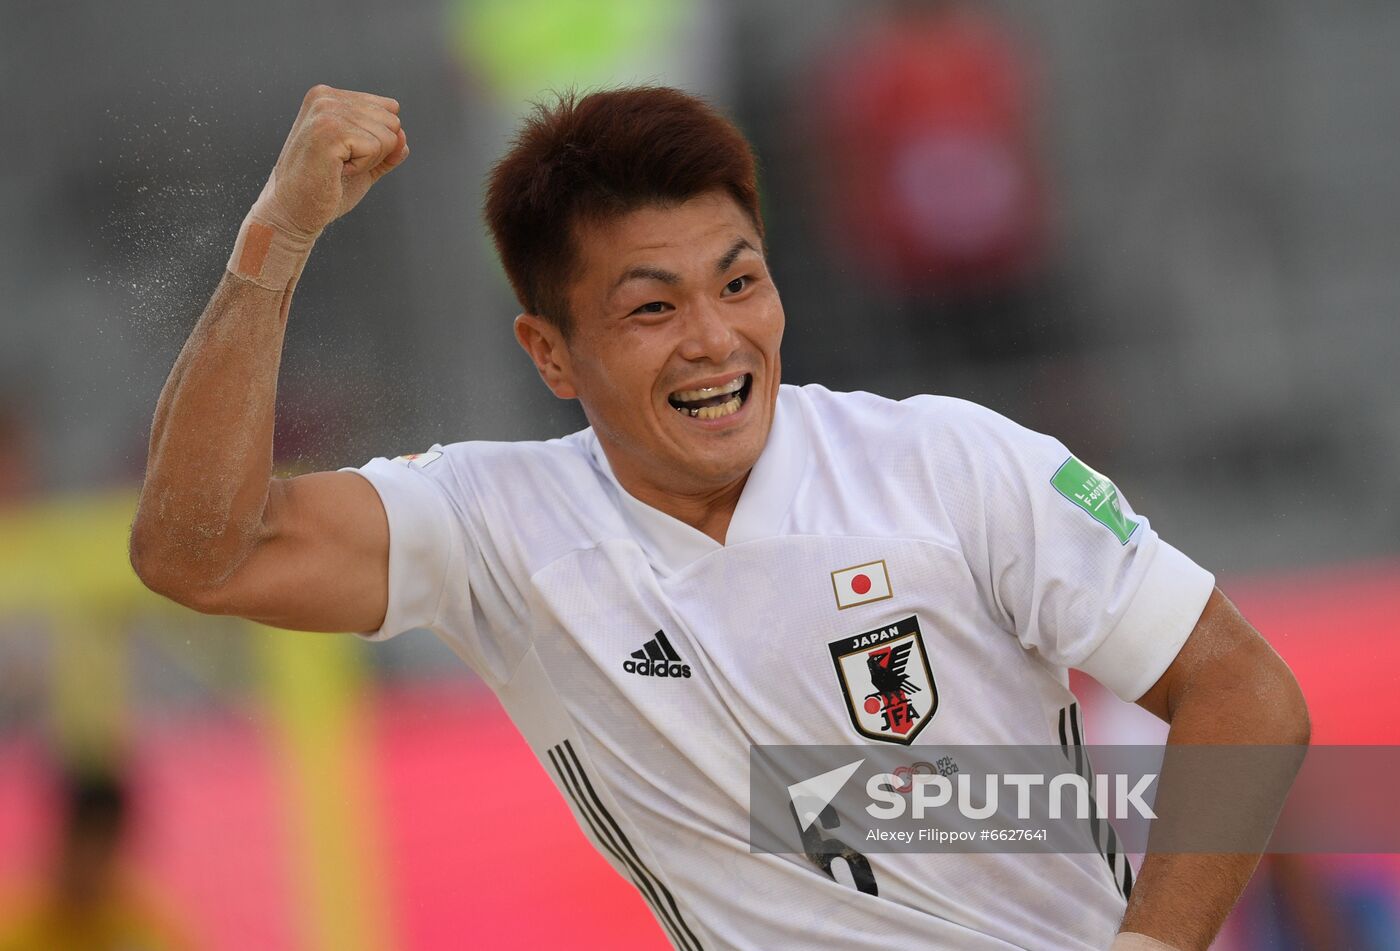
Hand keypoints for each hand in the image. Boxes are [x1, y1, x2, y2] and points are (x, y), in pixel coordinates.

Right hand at [264, 84, 409, 236]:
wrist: (293, 211)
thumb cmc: (325, 188)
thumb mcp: (364, 163)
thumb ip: (387, 148)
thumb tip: (403, 137)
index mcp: (329, 96)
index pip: (389, 109)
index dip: (379, 140)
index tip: (346, 154)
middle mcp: (325, 97)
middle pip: (392, 121)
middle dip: (376, 152)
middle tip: (341, 164)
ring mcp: (326, 111)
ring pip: (388, 136)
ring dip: (368, 161)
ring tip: (337, 167)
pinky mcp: (330, 130)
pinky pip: (377, 148)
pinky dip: (362, 167)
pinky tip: (335, 170)